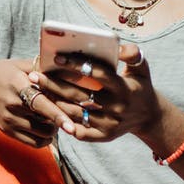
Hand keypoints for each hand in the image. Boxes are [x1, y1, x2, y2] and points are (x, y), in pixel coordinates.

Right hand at [0, 59, 73, 147]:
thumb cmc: (3, 72)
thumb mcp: (22, 65)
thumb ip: (45, 71)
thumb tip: (72, 74)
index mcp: (18, 86)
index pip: (41, 104)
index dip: (58, 116)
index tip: (71, 127)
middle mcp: (12, 105)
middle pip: (44, 122)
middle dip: (60, 122)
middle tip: (66, 115)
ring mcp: (9, 120)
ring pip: (42, 134)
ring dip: (52, 129)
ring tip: (51, 119)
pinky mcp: (7, 131)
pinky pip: (33, 142)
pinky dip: (44, 138)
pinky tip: (44, 127)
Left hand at [29, 43, 162, 141]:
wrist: (149, 117)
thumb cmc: (139, 86)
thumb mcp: (141, 69)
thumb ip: (133, 54)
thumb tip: (119, 46)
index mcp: (124, 88)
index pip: (98, 74)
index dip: (76, 65)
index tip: (56, 58)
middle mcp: (117, 107)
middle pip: (80, 95)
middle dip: (54, 84)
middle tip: (34, 76)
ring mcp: (110, 124)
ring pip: (75, 113)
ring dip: (54, 102)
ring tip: (36, 92)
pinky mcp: (105, 136)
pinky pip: (80, 132)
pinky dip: (64, 124)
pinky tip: (49, 112)